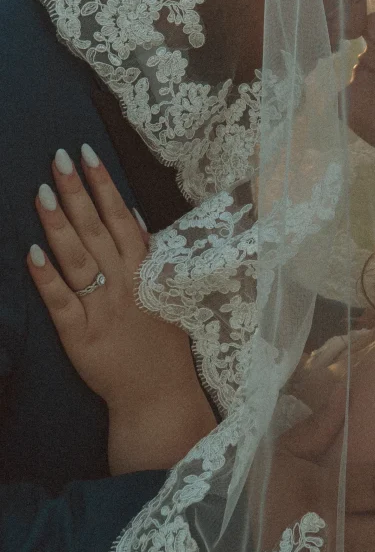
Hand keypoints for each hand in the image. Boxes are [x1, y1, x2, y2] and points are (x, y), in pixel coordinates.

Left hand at [27, 145, 215, 472]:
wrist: (158, 396)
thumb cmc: (161, 343)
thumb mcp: (166, 292)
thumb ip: (147, 253)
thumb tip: (130, 213)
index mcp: (146, 272)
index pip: (121, 219)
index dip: (103, 186)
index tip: (87, 154)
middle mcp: (124, 285)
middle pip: (96, 231)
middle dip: (77, 193)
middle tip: (58, 158)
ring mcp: (102, 310)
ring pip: (78, 260)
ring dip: (60, 226)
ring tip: (41, 192)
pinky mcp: (80, 337)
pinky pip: (61, 303)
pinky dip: (47, 278)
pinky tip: (31, 253)